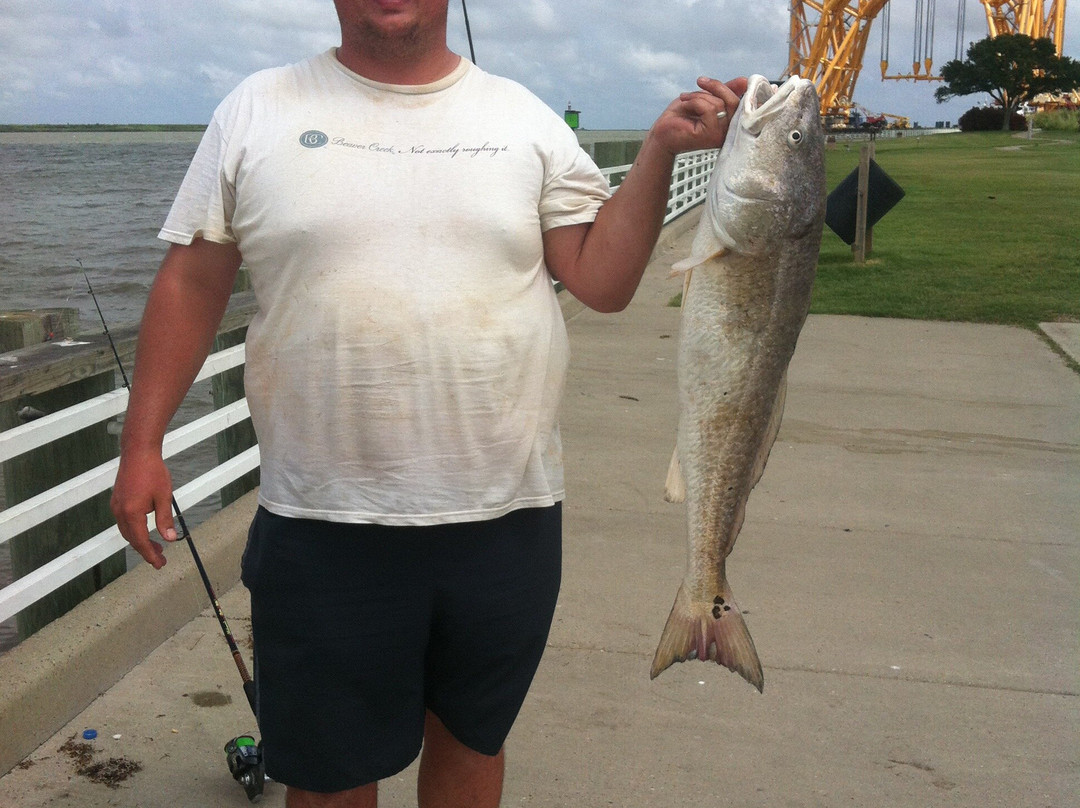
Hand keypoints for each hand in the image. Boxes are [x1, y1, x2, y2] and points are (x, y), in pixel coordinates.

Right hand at [110, 448, 177, 569]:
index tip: (159, 564)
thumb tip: (170, 539)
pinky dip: (134, 530)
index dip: (150, 555)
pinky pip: (124, 522)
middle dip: (146, 551)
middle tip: (161, 559)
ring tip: (156, 547)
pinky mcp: (117, 501)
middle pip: (132, 539)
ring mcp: (116, 506)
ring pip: (127, 531)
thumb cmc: (153, 472)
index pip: (140, 541)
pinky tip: (145, 531)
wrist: (138, 453)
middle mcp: (120, 512)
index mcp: (132, 513)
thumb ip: (165, 520)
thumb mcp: (164, 497)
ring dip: (140, 541)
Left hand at [648, 76, 747, 157]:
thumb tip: (744, 81)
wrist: (662, 133)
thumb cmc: (681, 117)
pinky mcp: (710, 135)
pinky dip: (694, 102)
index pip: (741, 102)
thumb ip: (724, 92)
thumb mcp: (706, 98)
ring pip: (718, 104)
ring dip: (698, 96)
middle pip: (734, 102)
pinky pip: (708, 109)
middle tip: (700, 81)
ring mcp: (720, 135)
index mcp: (730, 123)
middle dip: (716, 86)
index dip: (734, 88)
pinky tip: (685, 107)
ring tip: (686, 100)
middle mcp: (728, 132)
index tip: (721, 80)